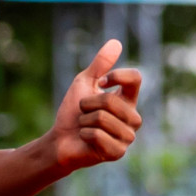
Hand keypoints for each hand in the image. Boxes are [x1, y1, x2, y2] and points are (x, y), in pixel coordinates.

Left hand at [49, 39, 142, 171]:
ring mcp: (127, 137)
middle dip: (88, 104)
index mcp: (128, 100)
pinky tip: (86, 140)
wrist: (60, 139)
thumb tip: (116, 42)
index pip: (135, 78)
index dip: (116, 76)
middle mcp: (133, 118)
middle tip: (84, 113)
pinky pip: (97, 134)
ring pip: (103, 118)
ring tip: (85, 126)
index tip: (101, 82)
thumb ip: (100, 65)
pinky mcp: (118, 152)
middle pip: (111, 100)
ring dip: (84, 120)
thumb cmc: (73, 112)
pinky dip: (84, 134)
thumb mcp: (84, 83)